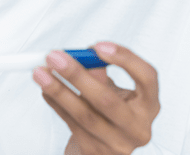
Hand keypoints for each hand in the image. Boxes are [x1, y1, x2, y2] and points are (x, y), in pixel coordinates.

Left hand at [33, 42, 159, 154]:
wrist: (104, 146)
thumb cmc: (110, 111)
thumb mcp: (114, 90)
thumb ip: (102, 73)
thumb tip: (82, 58)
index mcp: (149, 105)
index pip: (147, 77)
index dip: (125, 59)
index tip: (97, 46)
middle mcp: (138, 127)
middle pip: (107, 99)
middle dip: (77, 75)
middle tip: (55, 58)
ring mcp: (117, 144)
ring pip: (84, 114)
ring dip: (58, 90)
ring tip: (40, 72)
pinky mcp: (95, 152)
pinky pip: (71, 124)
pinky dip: (55, 103)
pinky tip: (45, 89)